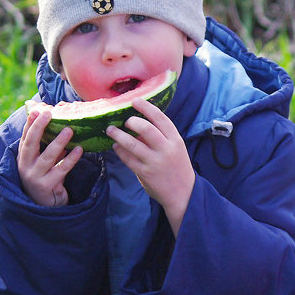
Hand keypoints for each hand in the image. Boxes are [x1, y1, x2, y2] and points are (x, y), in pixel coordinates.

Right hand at [17, 107, 84, 206]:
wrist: (46, 207)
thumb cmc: (46, 180)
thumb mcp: (43, 163)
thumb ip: (47, 148)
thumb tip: (60, 126)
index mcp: (23, 159)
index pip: (25, 138)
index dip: (30, 124)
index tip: (36, 110)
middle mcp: (26, 167)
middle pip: (31, 144)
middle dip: (38, 127)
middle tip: (48, 113)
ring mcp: (36, 177)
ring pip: (47, 156)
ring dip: (58, 142)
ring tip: (69, 130)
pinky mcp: (48, 186)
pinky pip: (61, 169)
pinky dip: (71, 159)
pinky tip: (79, 150)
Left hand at [107, 98, 194, 234]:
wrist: (184, 193)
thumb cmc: (177, 167)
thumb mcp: (176, 149)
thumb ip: (161, 137)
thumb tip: (139, 125)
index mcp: (175, 140)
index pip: (160, 118)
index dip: (146, 107)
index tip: (135, 100)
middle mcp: (166, 149)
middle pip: (146, 128)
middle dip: (131, 121)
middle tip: (125, 121)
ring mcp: (155, 162)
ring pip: (132, 143)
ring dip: (118, 135)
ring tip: (110, 130)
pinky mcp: (145, 173)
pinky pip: (127, 158)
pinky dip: (119, 150)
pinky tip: (116, 147)